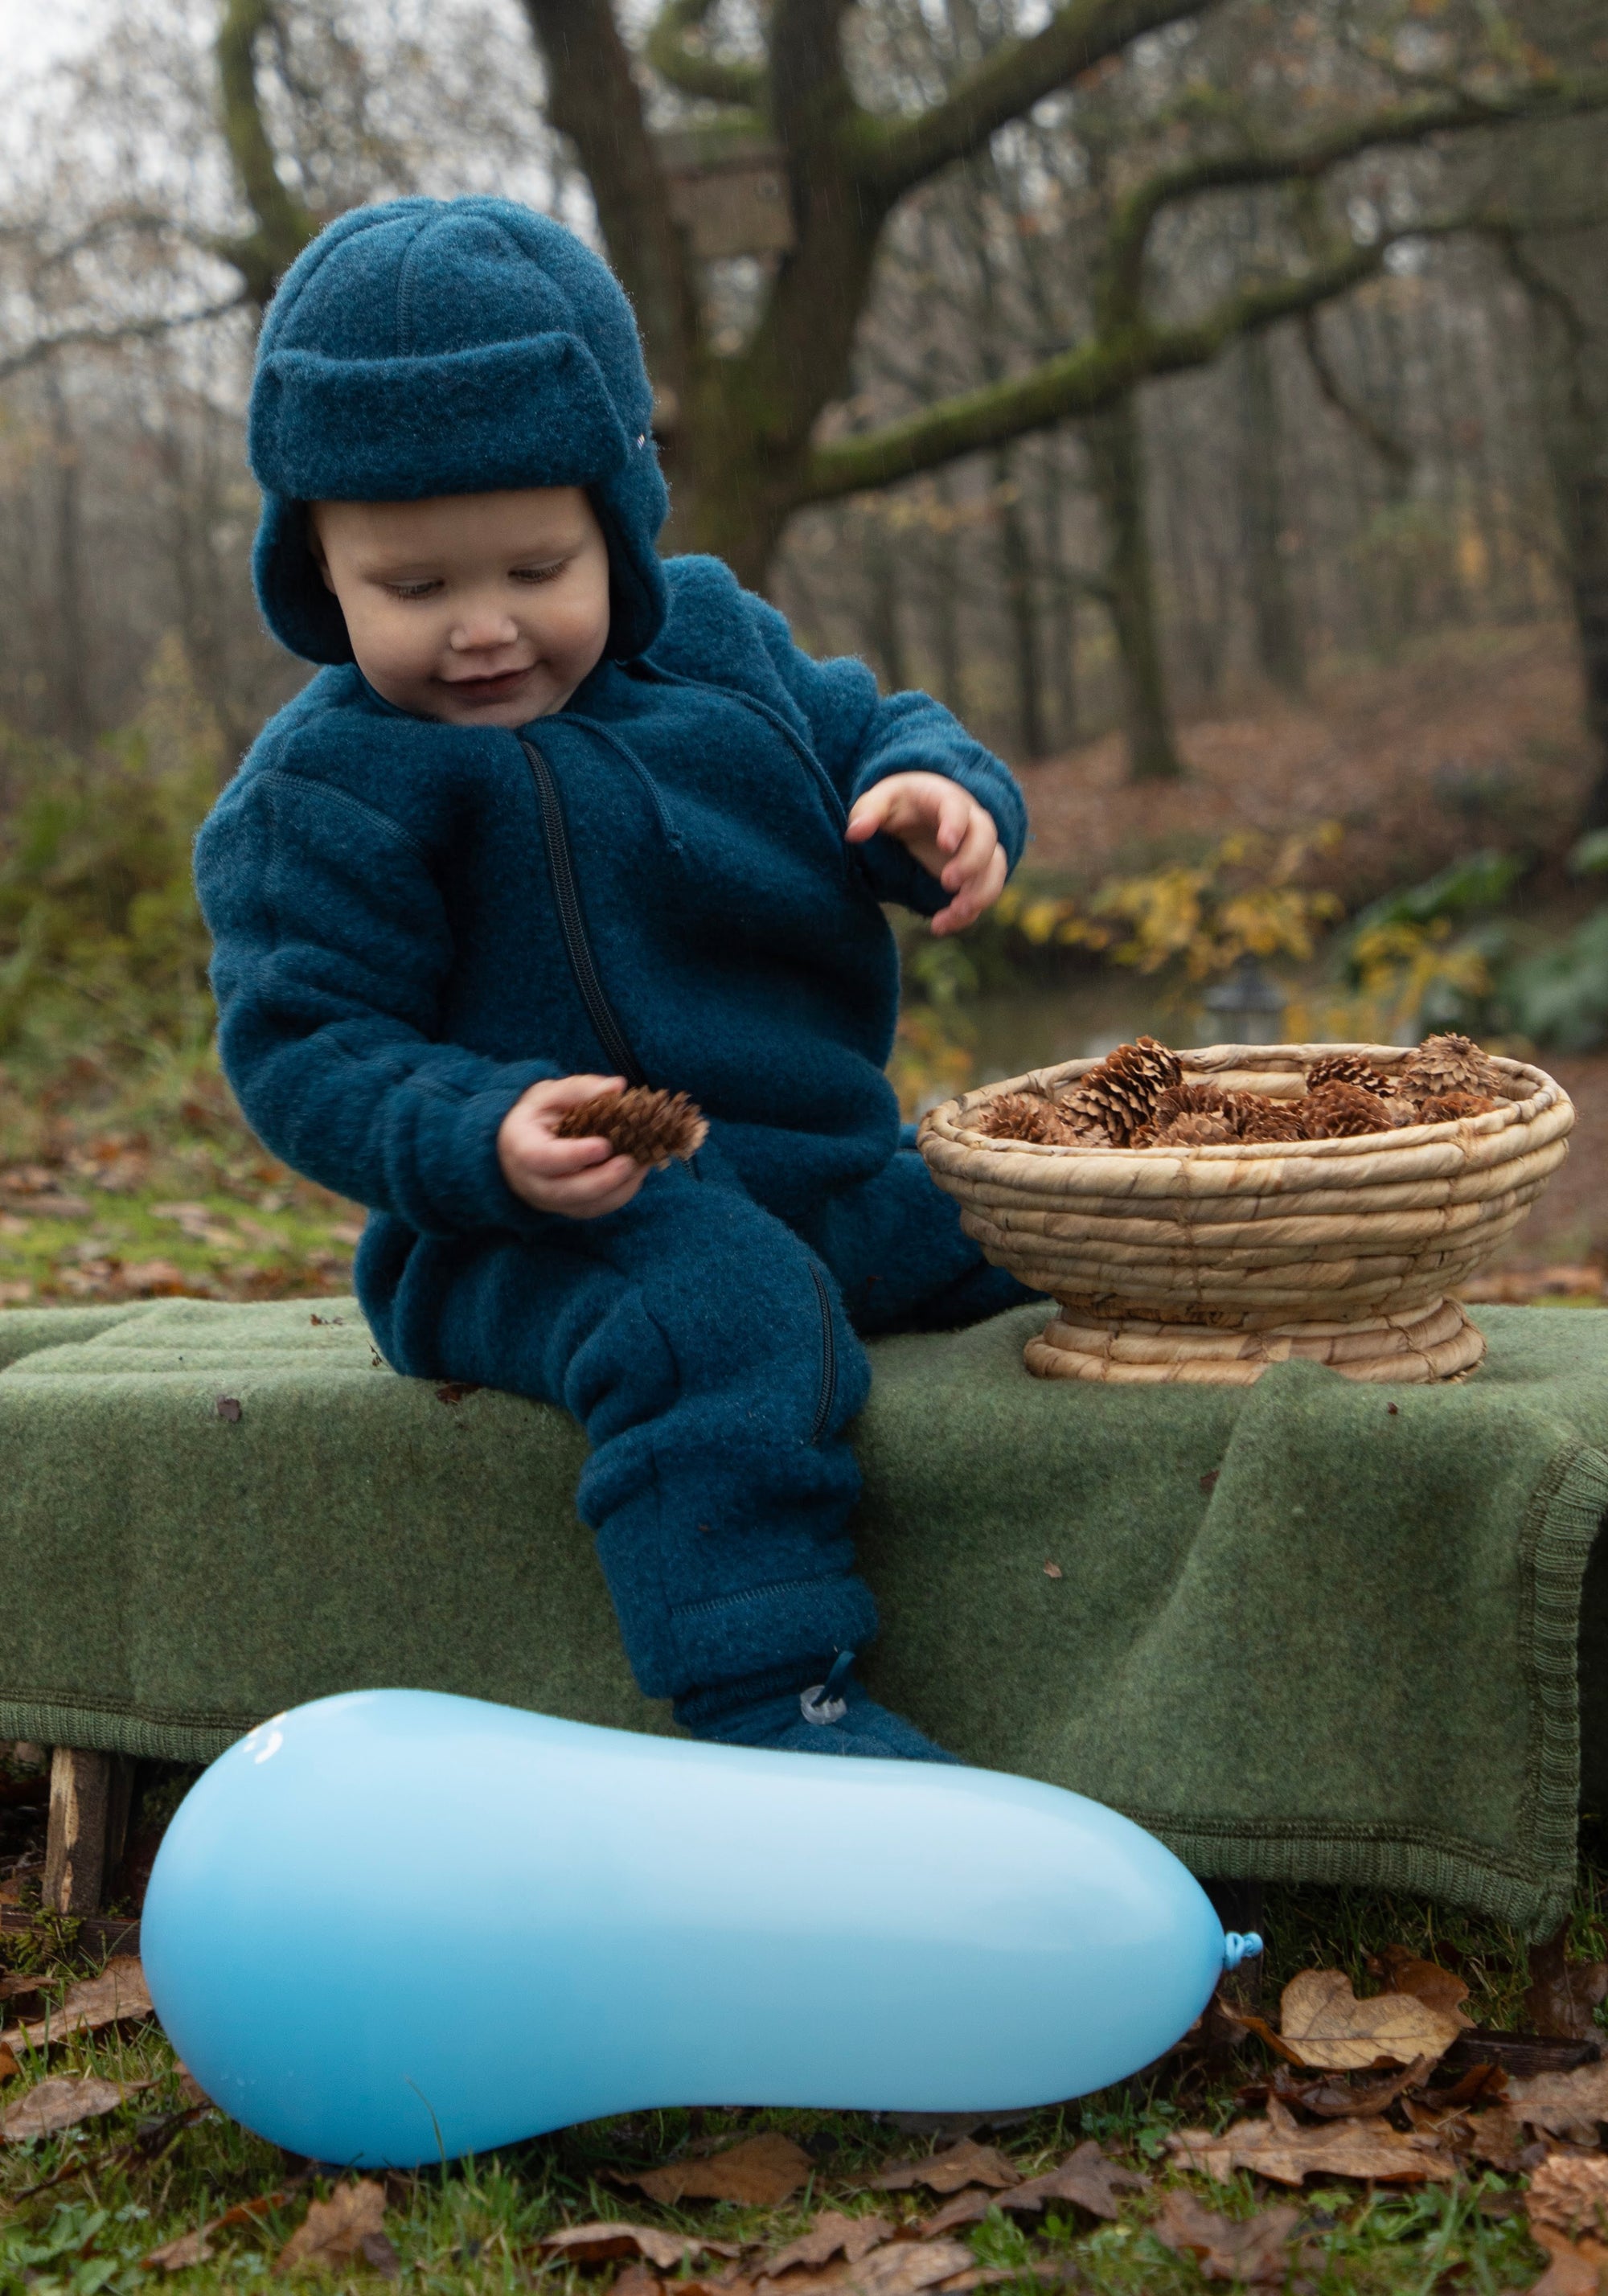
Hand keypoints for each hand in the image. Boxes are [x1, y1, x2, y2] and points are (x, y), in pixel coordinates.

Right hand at [497, 1074, 646, 1218]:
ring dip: (616, 1190)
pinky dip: (619, 1195)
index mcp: (519, 1146)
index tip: (605, 1146)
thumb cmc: (537, 1114)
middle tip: (630, 1163)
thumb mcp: (550, 1094)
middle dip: (601, 1181)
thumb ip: (581, 1089)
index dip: (574, 1155)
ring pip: (583, 1207)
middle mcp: (530, 1181)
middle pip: (564, 1191)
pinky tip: (636, 1174)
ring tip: (640, 1166)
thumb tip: (617, 1087)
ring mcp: (548, 1200)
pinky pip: (594, 1210)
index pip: (542, 1158)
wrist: (523, 1142)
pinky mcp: (567, 1208)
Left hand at [845, 771, 1006, 934]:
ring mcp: (976, 849)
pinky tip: (940, 926)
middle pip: (987, 838)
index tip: (947, 845)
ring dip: (978, 895)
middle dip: (972, 862)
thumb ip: (867, 812)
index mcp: (945, 798)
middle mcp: (970, 822)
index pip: (958, 807)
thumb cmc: (898, 804)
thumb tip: (854, 833)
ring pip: (994, 870)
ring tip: (950, 916)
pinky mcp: (975, 874)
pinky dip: (968, 913)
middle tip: (947, 883)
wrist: (916, 815)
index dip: (956, 825)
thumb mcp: (879, 801)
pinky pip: (984, 893)